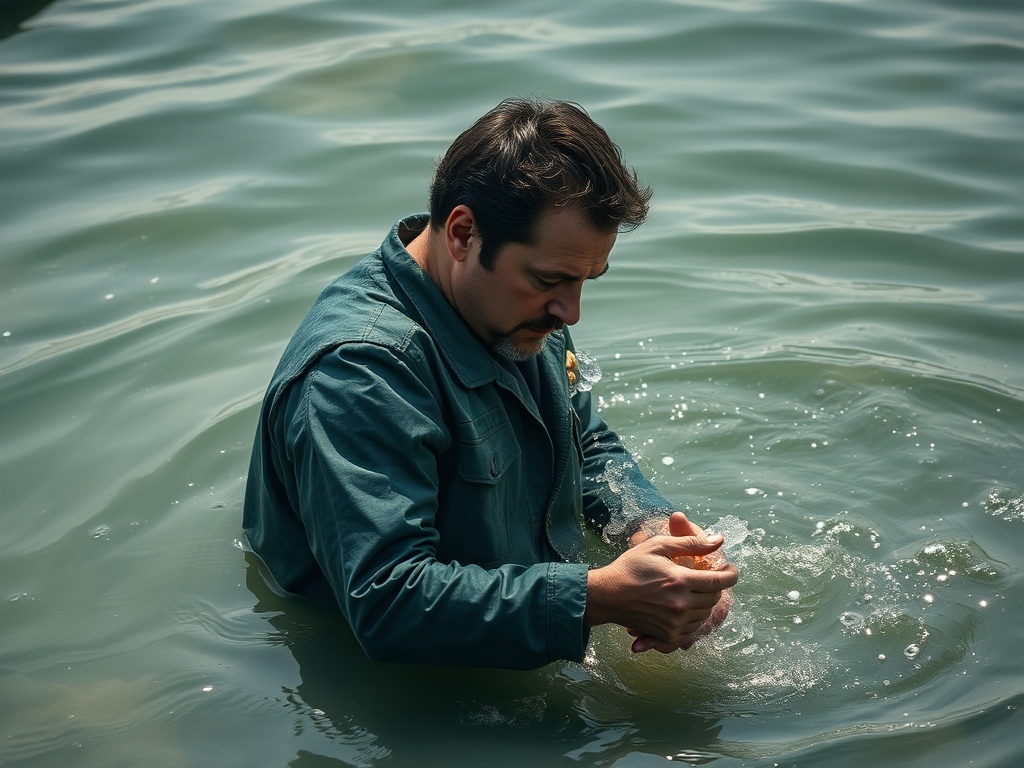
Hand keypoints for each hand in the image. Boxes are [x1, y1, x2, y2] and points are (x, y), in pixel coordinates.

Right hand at [585, 513, 737, 652]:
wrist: (607, 595)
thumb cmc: (631, 567)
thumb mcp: (658, 546)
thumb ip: (690, 543)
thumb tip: (718, 540)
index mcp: (680, 581)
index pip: (719, 581)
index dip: (731, 574)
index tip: (731, 569)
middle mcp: (681, 604)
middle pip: (714, 598)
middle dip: (716, 586)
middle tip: (708, 577)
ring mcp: (675, 622)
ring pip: (705, 614)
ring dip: (705, 601)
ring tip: (693, 590)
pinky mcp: (668, 634)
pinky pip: (693, 628)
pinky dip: (694, 616)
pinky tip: (685, 605)